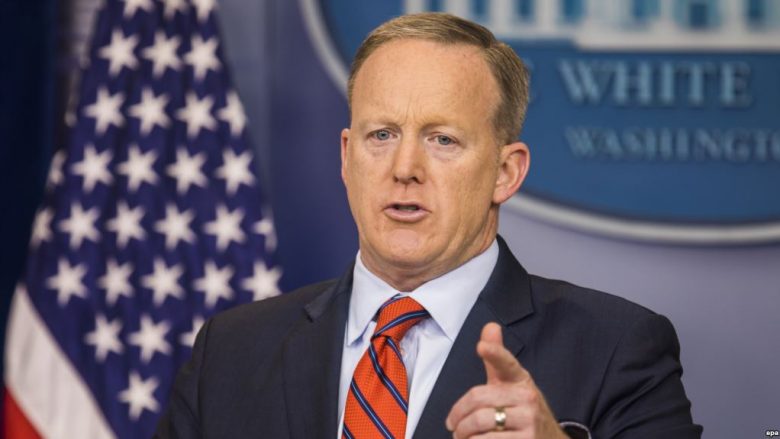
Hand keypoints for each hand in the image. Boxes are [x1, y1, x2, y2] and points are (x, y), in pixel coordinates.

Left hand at [445, 323, 566, 437]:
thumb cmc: (524, 411)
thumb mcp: (513, 384)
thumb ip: (497, 359)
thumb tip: (490, 326)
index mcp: (520, 379)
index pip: (506, 363)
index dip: (494, 353)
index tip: (481, 346)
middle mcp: (528, 398)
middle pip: (478, 399)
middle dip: (458, 415)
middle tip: (453, 425)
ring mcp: (529, 421)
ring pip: (480, 422)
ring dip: (463, 433)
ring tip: (462, 436)